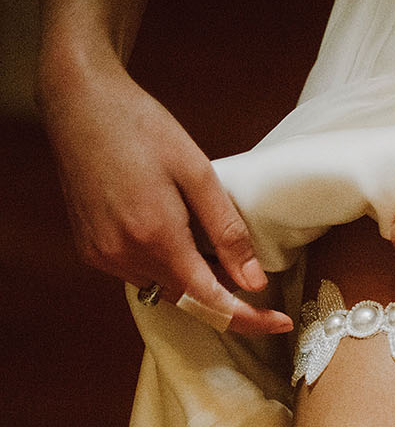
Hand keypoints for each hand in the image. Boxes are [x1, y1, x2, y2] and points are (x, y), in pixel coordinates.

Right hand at [40, 58, 291, 334]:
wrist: (80, 103)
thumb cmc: (143, 128)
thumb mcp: (198, 174)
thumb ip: (228, 233)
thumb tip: (254, 283)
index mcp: (155, 236)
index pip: (210, 299)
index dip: (249, 317)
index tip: (281, 322)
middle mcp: (123, 254)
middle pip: (188, 300)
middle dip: (225, 296)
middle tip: (253, 276)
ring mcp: (102, 254)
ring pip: (164, 291)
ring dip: (195, 281)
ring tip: (211, 243)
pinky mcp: (90, 249)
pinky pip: (140, 276)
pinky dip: (168, 269)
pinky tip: (178, 237)